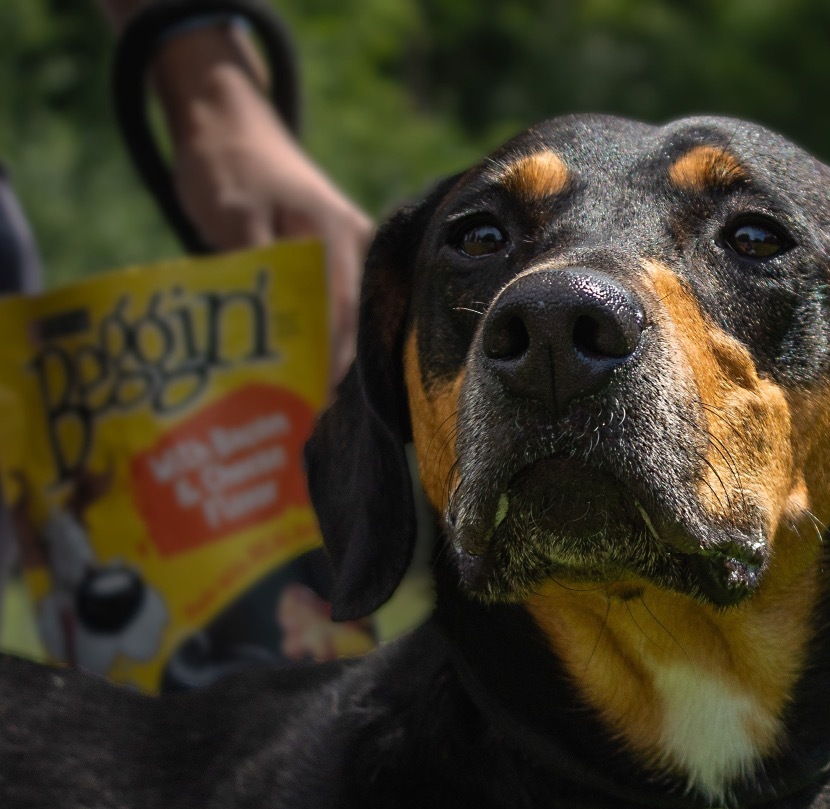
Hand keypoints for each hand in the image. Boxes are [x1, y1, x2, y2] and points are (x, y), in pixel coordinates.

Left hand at [153, 26, 371, 381]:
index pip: (347, 313)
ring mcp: (348, 259)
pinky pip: (333, 315)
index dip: (335, 362)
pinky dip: (316, 345)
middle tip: (309, 421)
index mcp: (341, 235)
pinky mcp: (332, 268)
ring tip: (306, 410)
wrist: (227, 122)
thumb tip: (276, 333)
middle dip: (334, 373)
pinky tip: (299, 378)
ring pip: (348, 325)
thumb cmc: (228, 164)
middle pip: (355, 325)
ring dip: (328, 364)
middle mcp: (357, 249)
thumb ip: (258, 265)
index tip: (318, 404)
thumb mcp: (234, 212)